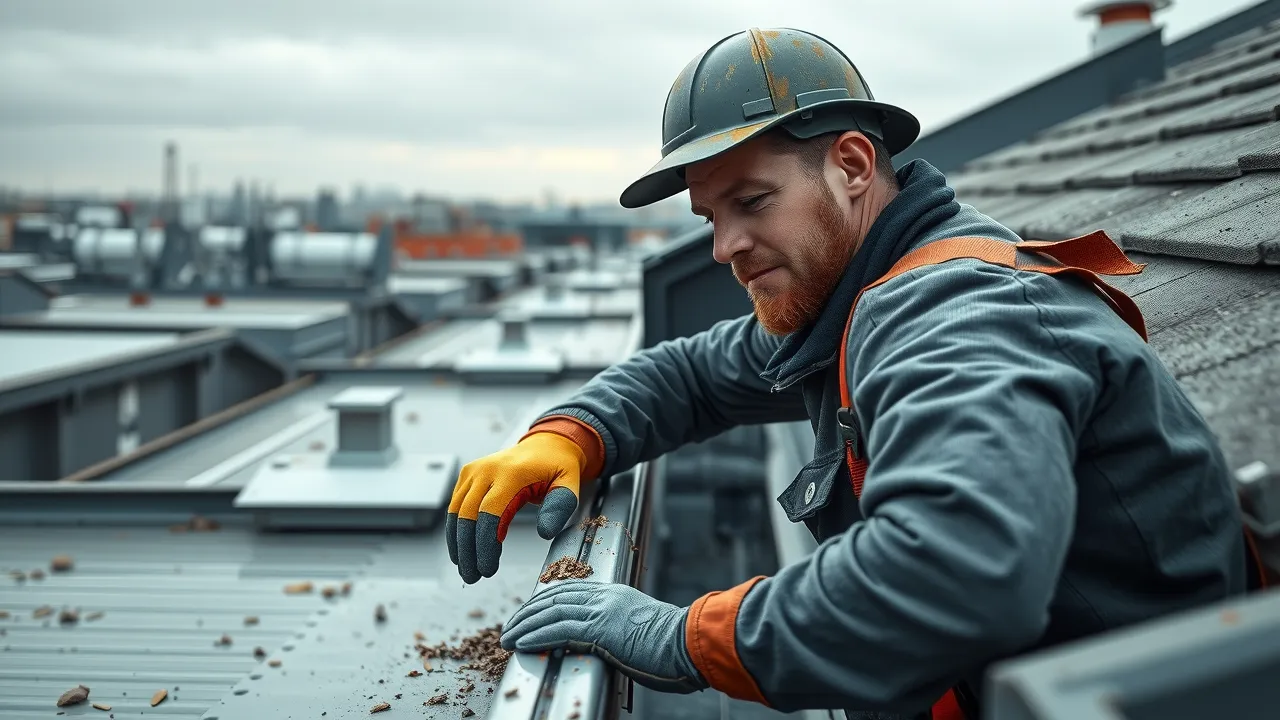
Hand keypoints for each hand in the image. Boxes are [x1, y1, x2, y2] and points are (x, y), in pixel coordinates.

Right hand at [447, 432, 584, 583]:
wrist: (546, 444)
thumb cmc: (558, 467)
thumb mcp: (569, 485)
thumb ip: (559, 507)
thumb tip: (544, 533)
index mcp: (512, 473)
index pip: (490, 513)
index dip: (485, 544)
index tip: (488, 568)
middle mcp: (488, 469)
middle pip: (467, 515)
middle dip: (468, 550)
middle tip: (473, 575)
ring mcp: (475, 470)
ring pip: (456, 512)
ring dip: (458, 543)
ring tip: (466, 568)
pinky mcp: (468, 475)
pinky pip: (456, 505)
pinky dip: (456, 529)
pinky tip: (462, 549)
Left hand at [500, 580, 706, 693]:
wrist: (690, 642)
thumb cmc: (674, 645)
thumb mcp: (640, 630)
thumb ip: (618, 630)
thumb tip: (605, 644)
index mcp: (615, 594)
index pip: (569, 591)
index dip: (543, 602)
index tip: (527, 613)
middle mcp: (605, 597)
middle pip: (554, 597)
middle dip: (527, 612)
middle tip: (509, 626)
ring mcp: (602, 611)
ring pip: (551, 611)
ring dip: (524, 625)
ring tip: (507, 638)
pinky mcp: (600, 629)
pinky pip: (559, 629)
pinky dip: (536, 635)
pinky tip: (522, 642)